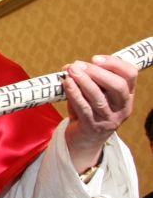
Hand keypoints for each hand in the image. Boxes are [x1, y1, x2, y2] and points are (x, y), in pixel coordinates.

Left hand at [62, 55, 135, 172]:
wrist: (84, 139)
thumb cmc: (89, 110)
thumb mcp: (95, 94)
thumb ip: (89, 79)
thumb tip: (72, 66)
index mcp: (127, 96)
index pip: (130, 75)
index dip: (114, 63)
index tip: (95, 58)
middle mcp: (122, 108)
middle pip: (117, 86)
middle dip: (97, 72)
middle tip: (78, 65)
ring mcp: (109, 119)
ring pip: (99, 97)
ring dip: (83, 81)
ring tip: (70, 70)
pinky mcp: (93, 127)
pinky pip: (84, 108)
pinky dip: (75, 94)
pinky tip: (67, 83)